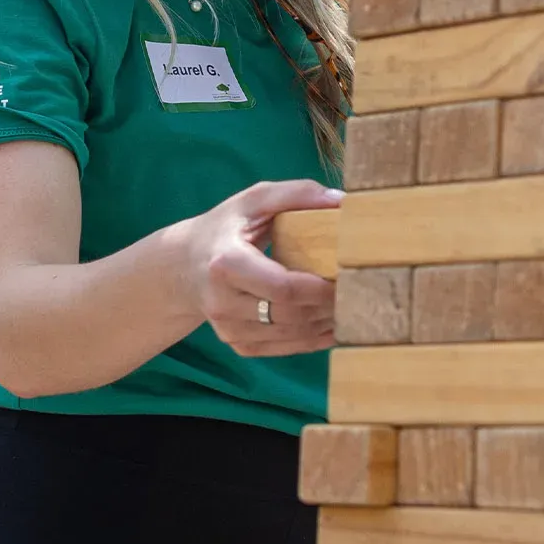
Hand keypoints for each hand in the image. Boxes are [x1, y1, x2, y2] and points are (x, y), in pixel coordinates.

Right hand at [179, 180, 341, 357]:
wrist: (184, 264)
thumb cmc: (227, 227)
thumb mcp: (254, 200)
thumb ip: (297, 194)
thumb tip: (342, 200)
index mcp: (226, 264)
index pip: (282, 288)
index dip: (320, 290)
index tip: (349, 277)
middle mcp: (222, 302)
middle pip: (289, 315)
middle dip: (327, 308)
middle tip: (358, 293)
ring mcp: (227, 328)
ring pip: (289, 336)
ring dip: (324, 325)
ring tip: (350, 307)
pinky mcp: (236, 343)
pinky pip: (281, 349)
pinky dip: (311, 340)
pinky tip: (332, 325)